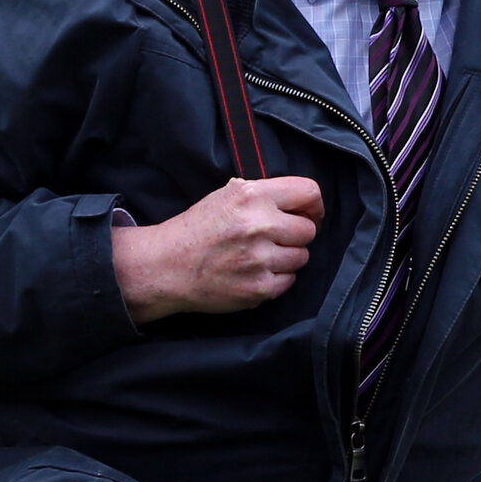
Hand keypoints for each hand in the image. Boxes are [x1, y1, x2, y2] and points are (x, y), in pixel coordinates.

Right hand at [111, 176, 324, 322]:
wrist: (167, 266)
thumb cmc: (197, 228)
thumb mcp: (226, 195)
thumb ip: (263, 194)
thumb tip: (302, 201)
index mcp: (251, 196)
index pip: (309, 193)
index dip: (314, 205)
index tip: (309, 213)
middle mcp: (258, 225)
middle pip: (309, 230)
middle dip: (297, 234)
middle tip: (278, 238)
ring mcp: (259, 259)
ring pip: (302, 257)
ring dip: (287, 257)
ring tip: (262, 256)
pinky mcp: (258, 288)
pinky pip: (289, 281)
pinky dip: (277, 278)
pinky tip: (255, 272)